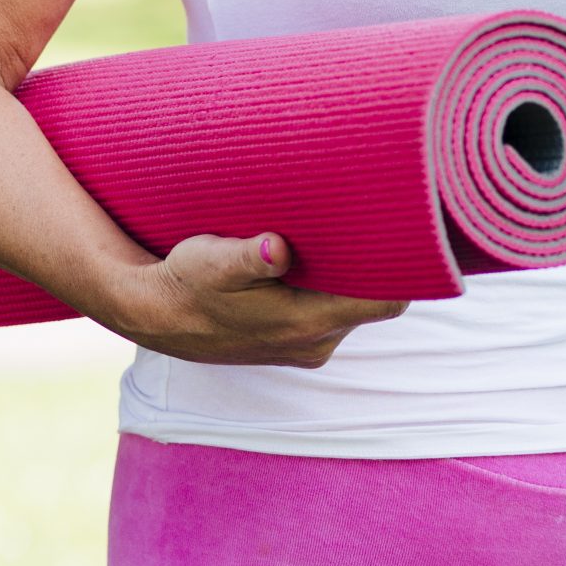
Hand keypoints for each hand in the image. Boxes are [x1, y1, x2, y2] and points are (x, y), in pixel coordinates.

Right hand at [100, 231, 409, 367]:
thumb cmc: (186, 282)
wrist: (153, 314)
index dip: (407, 269)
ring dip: (352, 276)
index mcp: (307, 324)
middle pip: (375, 301)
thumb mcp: (212, 261)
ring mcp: (305, 346)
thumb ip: (249, 257)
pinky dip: (332, 288)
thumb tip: (277, 248)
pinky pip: (331, 312)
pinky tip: (320, 258)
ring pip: (352, 306)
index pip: (387, 302)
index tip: (412, 232)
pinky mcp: (292, 342)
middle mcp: (315, 342)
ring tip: (347, 233)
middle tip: (379, 219)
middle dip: (380, 266)